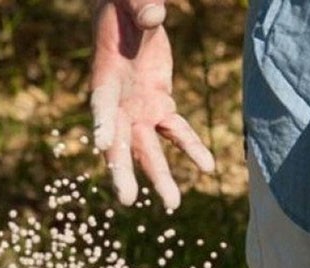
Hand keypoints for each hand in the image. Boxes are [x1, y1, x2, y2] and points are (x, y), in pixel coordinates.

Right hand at [90, 0, 214, 209]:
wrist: (129, 17)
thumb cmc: (124, 8)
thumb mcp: (131, 4)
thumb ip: (140, 9)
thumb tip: (155, 16)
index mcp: (105, 78)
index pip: (101, 104)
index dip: (102, 123)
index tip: (101, 144)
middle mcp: (120, 102)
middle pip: (120, 142)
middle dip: (122, 170)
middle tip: (127, 200)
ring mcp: (140, 109)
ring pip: (148, 149)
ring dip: (160, 176)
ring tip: (172, 204)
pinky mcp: (160, 108)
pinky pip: (177, 133)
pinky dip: (191, 149)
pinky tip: (208, 167)